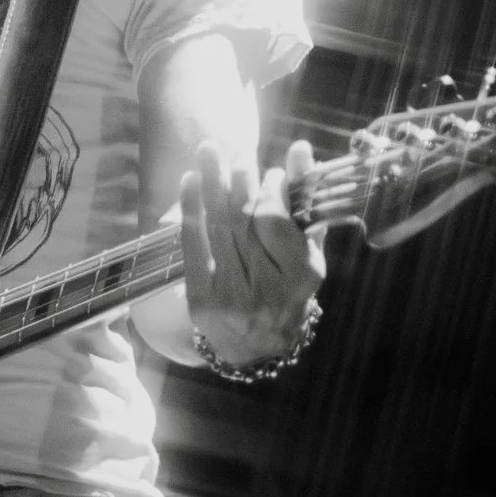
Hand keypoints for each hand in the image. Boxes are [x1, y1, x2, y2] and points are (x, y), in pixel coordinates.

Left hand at [179, 139, 327, 375]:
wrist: (256, 346)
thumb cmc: (286, 289)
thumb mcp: (305, 251)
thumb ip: (304, 201)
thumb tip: (301, 150)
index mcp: (300, 277)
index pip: (277, 221)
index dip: (270, 189)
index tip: (270, 171)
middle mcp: (266, 289)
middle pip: (244, 220)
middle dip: (239, 177)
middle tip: (238, 151)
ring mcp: (231, 296)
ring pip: (218, 227)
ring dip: (211, 182)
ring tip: (209, 150)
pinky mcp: (202, 300)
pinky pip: (193, 245)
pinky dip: (190, 209)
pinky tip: (190, 181)